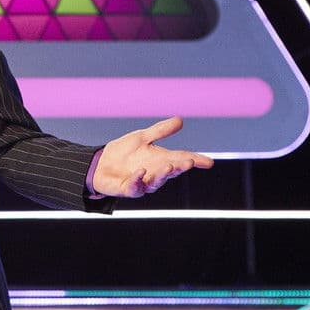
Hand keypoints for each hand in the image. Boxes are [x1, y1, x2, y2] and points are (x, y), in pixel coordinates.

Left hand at [91, 117, 213, 197]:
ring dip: (163, 175)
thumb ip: (160, 131)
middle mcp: (155, 173)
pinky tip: (140, 171)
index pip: (181, 159)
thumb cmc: (124, 152)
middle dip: (180, 167)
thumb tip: (180, 120)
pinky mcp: (127, 189)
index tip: (209, 162)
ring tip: (170, 166)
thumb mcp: (142, 137)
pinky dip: (138, 179)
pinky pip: (134, 186)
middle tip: (190, 162)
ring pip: (156, 182)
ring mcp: (142, 182)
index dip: (196, 161)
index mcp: (161, 160)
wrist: (101, 164)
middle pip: (171, 171)